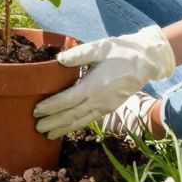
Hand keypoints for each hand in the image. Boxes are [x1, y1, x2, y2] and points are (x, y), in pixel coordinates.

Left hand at [33, 25, 174, 137]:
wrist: (145, 63)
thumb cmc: (121, 52)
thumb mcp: (100, 47)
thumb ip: (78, 54)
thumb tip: (58, 60)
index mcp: (94, 85)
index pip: (68, 100)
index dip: (52, 106)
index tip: (37, 110)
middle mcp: (99, 100)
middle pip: (72, 115)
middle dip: (54, 122)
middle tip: (36, 128)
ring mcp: (105, 107)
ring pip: (81, 121)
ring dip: (64, 128)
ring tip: (48, 134)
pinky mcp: (109, 108)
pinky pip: (90, 120)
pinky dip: (77, 126)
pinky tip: (68, 128)